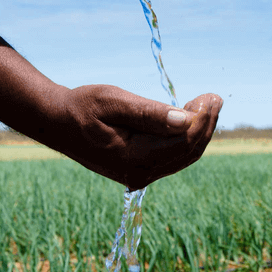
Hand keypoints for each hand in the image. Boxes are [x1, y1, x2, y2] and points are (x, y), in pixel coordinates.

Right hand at [46, 85, 222, 189]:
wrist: (57, 122)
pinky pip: (173, 158)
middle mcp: (139, 173)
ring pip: (183, 157)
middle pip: (188, 152)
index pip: (183, 142)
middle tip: (214, 98)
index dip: (202, 120)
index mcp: (133, 158)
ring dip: (199, 132)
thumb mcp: (113, 101)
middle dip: (206, 125)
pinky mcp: (140, 171)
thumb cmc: (82, 106)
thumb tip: (186, 120)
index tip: (211, 96)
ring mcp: (140, 175)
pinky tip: (189, 118)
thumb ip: (149, 113)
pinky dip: (186, 139)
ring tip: (206, 105)